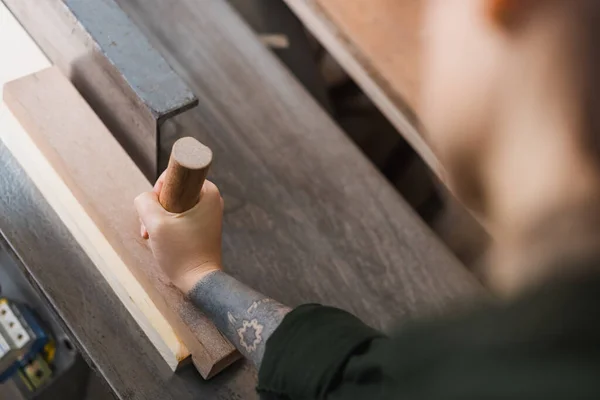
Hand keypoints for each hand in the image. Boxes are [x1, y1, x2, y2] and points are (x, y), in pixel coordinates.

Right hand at [134, 172, 223, 292]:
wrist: (199, 282)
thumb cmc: (181, 252)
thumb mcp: (156, 224)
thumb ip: (144, 202)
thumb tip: (145, 198)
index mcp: (208, 191)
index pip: (175, 175)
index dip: (159, 190)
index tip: (156, 210)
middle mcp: (211, 199)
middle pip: (172, 191)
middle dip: (156, 209)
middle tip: (150, 228)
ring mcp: (207, 214)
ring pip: (172, 206)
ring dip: (157, 220)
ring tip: (153, 238)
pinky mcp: (202, 227)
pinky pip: (178, 218)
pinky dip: (166, 227)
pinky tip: (160, 242)